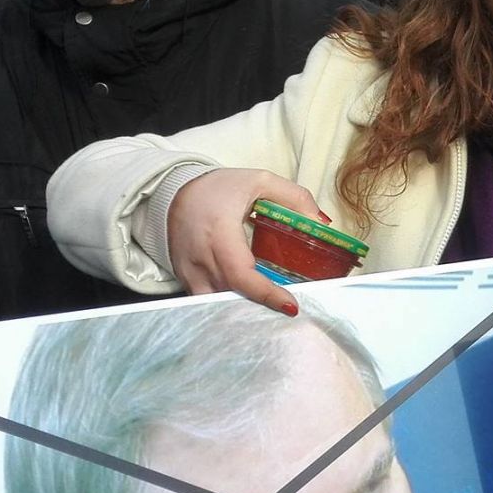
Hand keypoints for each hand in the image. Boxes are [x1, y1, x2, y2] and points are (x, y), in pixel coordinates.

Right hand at [166, 169, 324, 314]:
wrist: (172, 192)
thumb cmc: (216, 188)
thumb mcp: (259, 182)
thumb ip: (293, 197)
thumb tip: (320, 222)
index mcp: (218, 233)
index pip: (241, 274)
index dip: (265, 294)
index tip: (291, 305)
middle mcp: (200, 258)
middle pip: (232, 295)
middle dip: (262, 307)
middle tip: (290, 307)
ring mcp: (189, 272)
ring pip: (218, 305)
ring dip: (244, 310)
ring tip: (271, 309)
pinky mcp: (185, 280)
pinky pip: (207, 302)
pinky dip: (228, 306)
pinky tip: (249, 304)